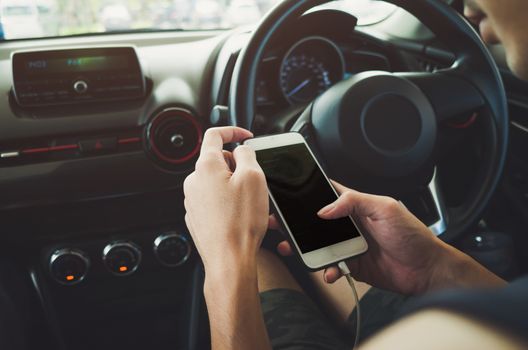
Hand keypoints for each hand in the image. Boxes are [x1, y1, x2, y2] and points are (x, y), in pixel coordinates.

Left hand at [184, 127, 268, 275]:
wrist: (228, 260)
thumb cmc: (240, 223)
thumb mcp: (254, 178)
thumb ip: (247, 155)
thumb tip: (242, 150)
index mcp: (205, 167)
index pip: (214, 134)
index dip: (232, 130)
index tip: (245, 135)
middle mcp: (194, 181)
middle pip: (218, 161)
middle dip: (238, 166)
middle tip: (255, 181)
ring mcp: (193, 200)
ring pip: (217, 182)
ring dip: (235, 187)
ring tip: (251, 205)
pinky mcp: (197, 217)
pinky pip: (214, 201)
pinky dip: (228, 202)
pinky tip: (241, 217)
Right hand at [273, 181, 504, 294]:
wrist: (426, 270)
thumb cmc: (413, 235)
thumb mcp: (386, 208)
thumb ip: (355, 202)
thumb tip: (326, 208)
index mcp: (357, 205)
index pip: (327, 193)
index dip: (307, 192)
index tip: (288, 194)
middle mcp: (350, 224)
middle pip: (316, 221)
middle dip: (296, 223)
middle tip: (279, 223)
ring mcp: (349, 245)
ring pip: (319, 245)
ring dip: (303, 247)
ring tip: (291, 248)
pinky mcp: (352, 265)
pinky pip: (331, 266)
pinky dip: (326, 269)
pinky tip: (330, 271)